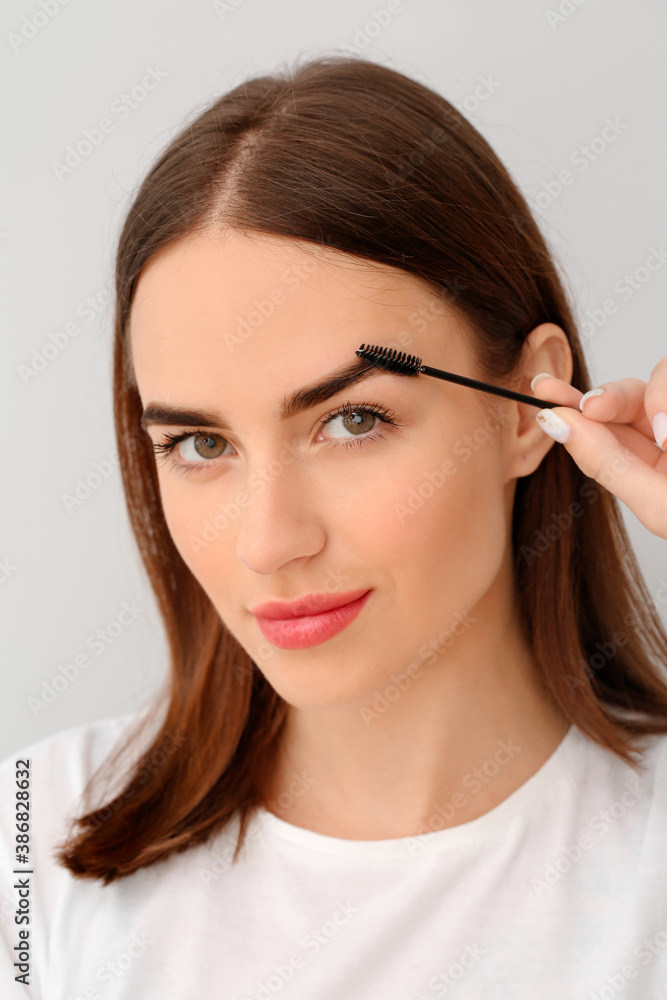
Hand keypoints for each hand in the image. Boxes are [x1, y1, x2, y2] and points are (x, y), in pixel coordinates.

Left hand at [530, 357, 666, 539]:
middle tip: (589, 406)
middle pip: (622, 399)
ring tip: (664, 437)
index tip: (540, 392)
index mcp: (644, 468)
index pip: (598, 432)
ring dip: (652, 399)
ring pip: (654, 378)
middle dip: (602, 397)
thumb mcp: (655, 503)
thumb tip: (559, 424)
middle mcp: (663, 437)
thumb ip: (609, 464)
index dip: (568, 409)